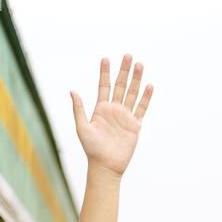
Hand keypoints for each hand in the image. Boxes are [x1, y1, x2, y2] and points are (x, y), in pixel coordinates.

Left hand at [71, 54, 153, 176]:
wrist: (106, 166)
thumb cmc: (92, 149)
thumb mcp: (82, 127)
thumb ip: (79, 109)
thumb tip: (72, 90)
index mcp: (100, 109)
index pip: (104, 86)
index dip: (105, 72)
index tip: (106, 59)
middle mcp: (114, 110)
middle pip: (120, 86)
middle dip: (124, 71)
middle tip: (128, 56)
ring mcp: (125, 116)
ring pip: (132, 93)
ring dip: (136, 79)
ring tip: (140, 64)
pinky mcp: (135, 125)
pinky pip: (141, 109)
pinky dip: (146, 98)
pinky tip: (149, 86)